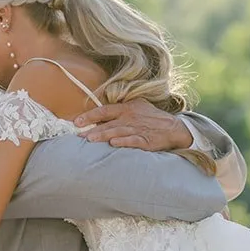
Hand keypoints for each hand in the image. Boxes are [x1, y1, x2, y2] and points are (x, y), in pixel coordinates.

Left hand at [75, 100, 191, 150]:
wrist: (173, 128)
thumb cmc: (150, 118)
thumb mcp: (136, 107)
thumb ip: (119, 109)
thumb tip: (99, 114)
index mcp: (126, 108)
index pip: (104, 111)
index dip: (90, 116)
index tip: (76, 122)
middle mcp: (130, 117)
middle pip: (108, 123)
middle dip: (93, 129)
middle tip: (79, 136)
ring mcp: (138, 129)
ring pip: (118, 132)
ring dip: (104, 135)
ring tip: (90, 140)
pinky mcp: (146, 140)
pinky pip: (133, 140)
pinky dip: (124, 141)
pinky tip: (114, 144)